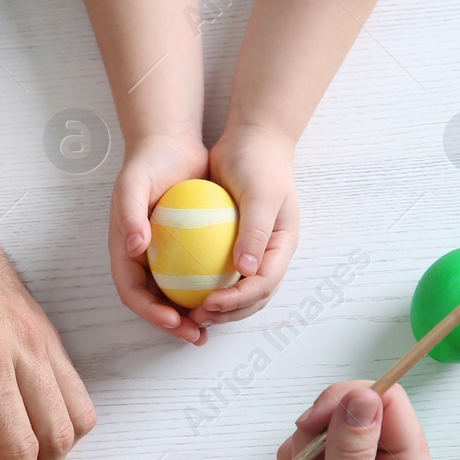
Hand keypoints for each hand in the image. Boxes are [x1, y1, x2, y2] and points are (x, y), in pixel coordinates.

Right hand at [109, 135, 208, 343]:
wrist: (170, 146)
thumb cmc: (148, 165)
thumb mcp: (131, 184)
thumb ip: (129, 214)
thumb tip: (134, 248)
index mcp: (124, 252)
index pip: (132, 292)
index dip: (149, 312)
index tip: (173, 320)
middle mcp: (141, 260)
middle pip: (153, 303)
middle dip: (172, 325)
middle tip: (196, 335)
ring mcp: (163, 257)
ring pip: (175, 296)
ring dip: (191, 316)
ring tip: (213, 328)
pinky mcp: (185, 250)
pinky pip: (195, 277)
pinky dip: (208, 291)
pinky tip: (230, 297)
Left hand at [196, 124, 298, 326]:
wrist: (251, 140)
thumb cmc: (259, 163)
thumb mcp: (260, 194)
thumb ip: (254, 231)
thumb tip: (246, 270)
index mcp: (282, 247)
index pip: (263, 286)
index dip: (237, 301)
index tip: (209, 304)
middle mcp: (269, 254)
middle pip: (252, 298)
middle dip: (226, 315)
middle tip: (195, 319)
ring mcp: (251, 251)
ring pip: (235, 291)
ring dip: (214, 308)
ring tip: (187, 314)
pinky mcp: (231, 244)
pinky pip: (217, 272)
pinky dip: (201, 286)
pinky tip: (177, 290)